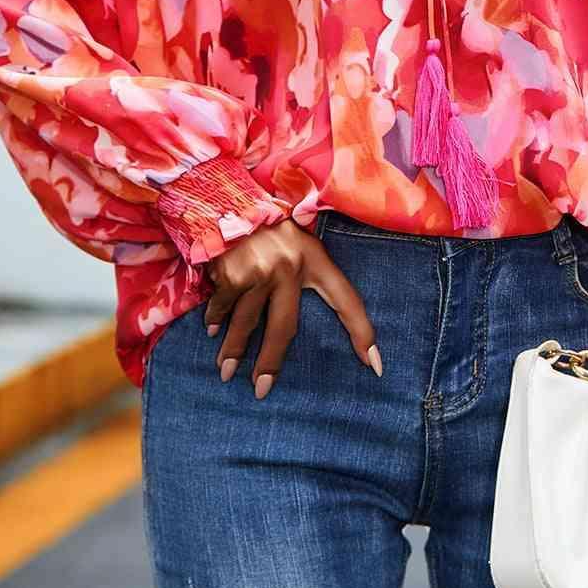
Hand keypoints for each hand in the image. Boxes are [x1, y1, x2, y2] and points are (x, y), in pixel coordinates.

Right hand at [202, 218, 381, 398]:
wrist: (227, 197)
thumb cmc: (269, 225)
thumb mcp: (297, 242)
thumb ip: (303, 274)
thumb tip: (295, 324)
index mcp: (316, 258)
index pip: (347, 299)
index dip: (361, 331)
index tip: (374, 365)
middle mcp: (291, 266)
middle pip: (284, 328)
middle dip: (270, 363)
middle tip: (261, 390)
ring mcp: (261, 270)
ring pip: (247, 324)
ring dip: (232, 351)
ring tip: (226, 372)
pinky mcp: (232, 274)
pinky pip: (222, 308)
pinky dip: (215, 321)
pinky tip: (212, 330)